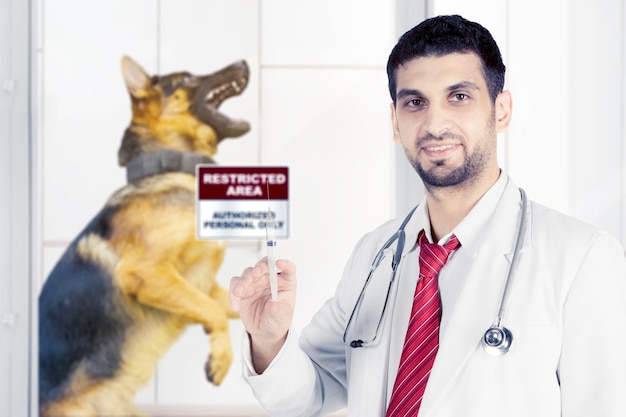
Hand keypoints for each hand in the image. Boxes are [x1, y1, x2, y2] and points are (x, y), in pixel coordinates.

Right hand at [230, 257, 295, 372]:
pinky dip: (233, 293)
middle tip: (255, 273)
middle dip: (260, 267)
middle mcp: (271, 278)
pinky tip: (235, 306)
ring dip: (243, 281)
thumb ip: (277, 311)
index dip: (285, 264)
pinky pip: (235, 284)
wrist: (265, 331)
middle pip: (265, 265)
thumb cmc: (277, 320)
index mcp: (286, 282)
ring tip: (239, 294)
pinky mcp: (243, 287)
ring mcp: (256, 281)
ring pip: (248, 273)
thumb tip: (272, 305)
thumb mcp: (281, 318)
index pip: (289, 268)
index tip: (279, 263)